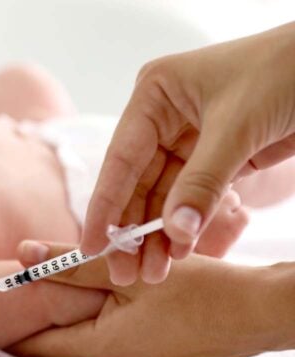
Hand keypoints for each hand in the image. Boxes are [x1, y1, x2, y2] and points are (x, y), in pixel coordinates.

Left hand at [7, 241, 279, 356]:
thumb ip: (72, 262)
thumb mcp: (130, 269)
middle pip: (49, 345)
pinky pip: (99, 337)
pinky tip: (84, 289)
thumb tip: (21, 253)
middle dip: (28, 317)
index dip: (6, 322)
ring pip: (74, 339)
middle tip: (10, 282)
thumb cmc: (201, 291)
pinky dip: (84, 315)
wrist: (260, 313)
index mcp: (101, 349)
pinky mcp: (144, 353)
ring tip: (41, 280)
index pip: (32, 346)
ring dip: (57, 313)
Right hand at [80, 22, 294, 284]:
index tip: (91, 245)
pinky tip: (178, 253)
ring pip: (164, 196)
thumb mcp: (237, 127)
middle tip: (124, 273)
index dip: (105, 206)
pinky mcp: (216, 157)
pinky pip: (192, 198)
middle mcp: (163, 117)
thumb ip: (202, 182)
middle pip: (138, 183)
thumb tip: (175, 232)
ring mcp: (188, 139)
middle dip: (133, 229)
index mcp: (154, 95)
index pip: (121, 159)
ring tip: (153, 274)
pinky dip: (187, 225)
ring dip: (159, 235)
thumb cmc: (285, 71)